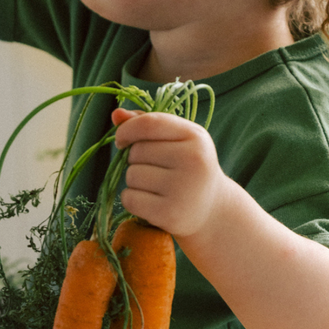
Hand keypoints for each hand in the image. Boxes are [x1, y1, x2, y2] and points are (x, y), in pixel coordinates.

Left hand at [111, 108, 227, 237]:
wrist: (212, 210)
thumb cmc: (189, 169)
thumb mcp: (178, 141)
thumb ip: (148, 125)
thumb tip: (116, 114)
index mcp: (195, 137)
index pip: (149, 124)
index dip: (127, 130)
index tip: (122, 140)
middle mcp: (192, 161)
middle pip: (137, 152)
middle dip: (135, 159)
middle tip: (154, 170)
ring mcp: (182, 189)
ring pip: (132, 176)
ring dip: (134, 181)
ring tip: (155, 187)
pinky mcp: (169, 214)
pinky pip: (130, 199)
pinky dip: (132, 200)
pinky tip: (150, 202)